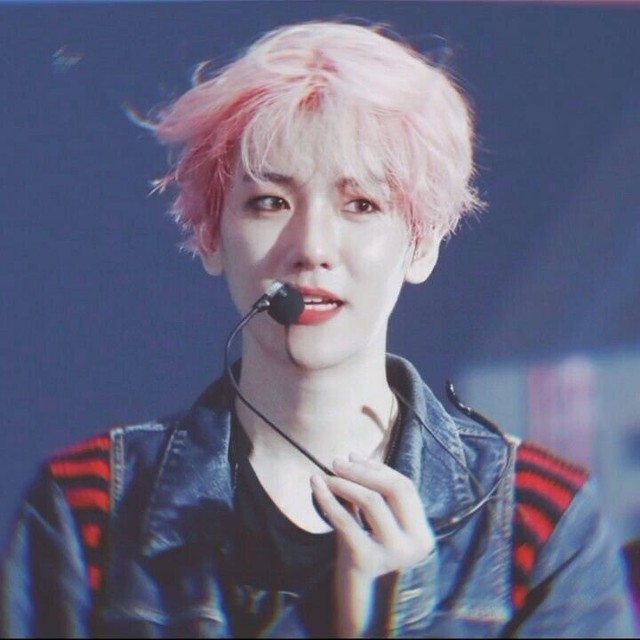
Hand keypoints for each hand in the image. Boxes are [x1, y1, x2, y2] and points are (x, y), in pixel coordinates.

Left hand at [310, 453, 434, 636]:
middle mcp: (413, 545)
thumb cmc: (367, 546)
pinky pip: (345, 519)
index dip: (379, 469)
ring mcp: (391, 554)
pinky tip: (315, 484)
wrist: (356, 591)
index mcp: (422, 534)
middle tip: (337, 462)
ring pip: (371, 501)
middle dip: (363, 472)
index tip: (354, 456)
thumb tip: (354, 456)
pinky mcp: (365, 558)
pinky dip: (328, 498)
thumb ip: (375, 492)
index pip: (405, 488)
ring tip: (327, 475)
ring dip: (346, 482)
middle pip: (392, 491)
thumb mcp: (380, 521)